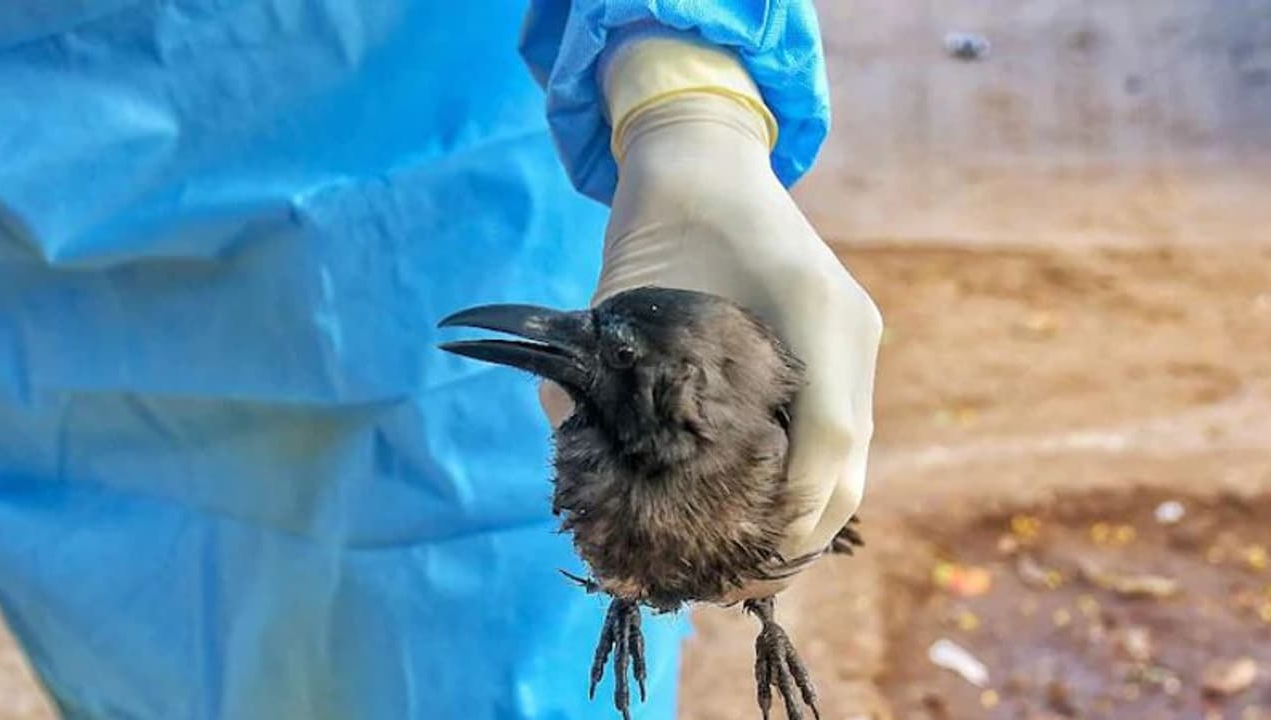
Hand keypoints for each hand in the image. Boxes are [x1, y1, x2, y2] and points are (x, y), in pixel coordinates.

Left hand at [541, 88, 881, 600]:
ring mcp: (847, 340)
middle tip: (745, 585)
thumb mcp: (627, 283)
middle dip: (804, 531)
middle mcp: (843, 332)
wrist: (701, 162)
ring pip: (849, 455)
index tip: (751, 554)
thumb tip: (559, 426)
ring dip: (809, 516)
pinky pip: (836, 429)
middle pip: (850, 460)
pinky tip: (766, 518)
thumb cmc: (665, 214)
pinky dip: (808, 480)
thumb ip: (601, 358)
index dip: (797, 506)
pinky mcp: (834, 350)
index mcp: (812, 309)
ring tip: (756, 569)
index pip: (830, 435)